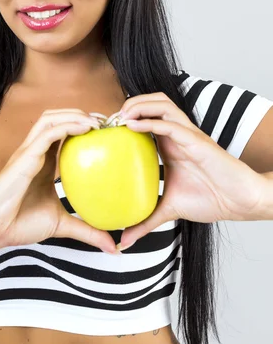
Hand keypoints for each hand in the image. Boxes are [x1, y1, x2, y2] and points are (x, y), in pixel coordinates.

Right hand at [0, 109, 119, 254]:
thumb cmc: (18, 224)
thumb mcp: (61, 224)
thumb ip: (86, 230)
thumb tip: (111, 246)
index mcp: (42, 162)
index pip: (62, 132)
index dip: (82, 126)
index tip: (106, 131)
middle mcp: (35, 152)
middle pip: (56, 117)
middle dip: (80, 113)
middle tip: (105, 122)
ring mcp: (28, 152)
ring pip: (50, 118)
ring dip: (74, 114)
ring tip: (96, 121)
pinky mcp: (25, 157)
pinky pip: (47, 133)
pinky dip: (67, 125)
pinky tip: (85, 128)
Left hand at [116, 92, 265, 248]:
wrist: (239, 202)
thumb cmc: (209, 199)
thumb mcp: (168, 210)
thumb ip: (145, 222)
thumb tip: (123, 242)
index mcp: (170, 144)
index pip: (147, 117)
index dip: (125, 116)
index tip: (104, 129)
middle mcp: (178, 134)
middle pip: (153, 102)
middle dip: (130, 103)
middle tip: (110, 120)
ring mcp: (188, 135)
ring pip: (162, 104)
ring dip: (139, 105)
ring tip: (119, 118)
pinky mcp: (197, 141)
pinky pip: (171, 124)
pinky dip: (151, 121)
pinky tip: (133, 126)